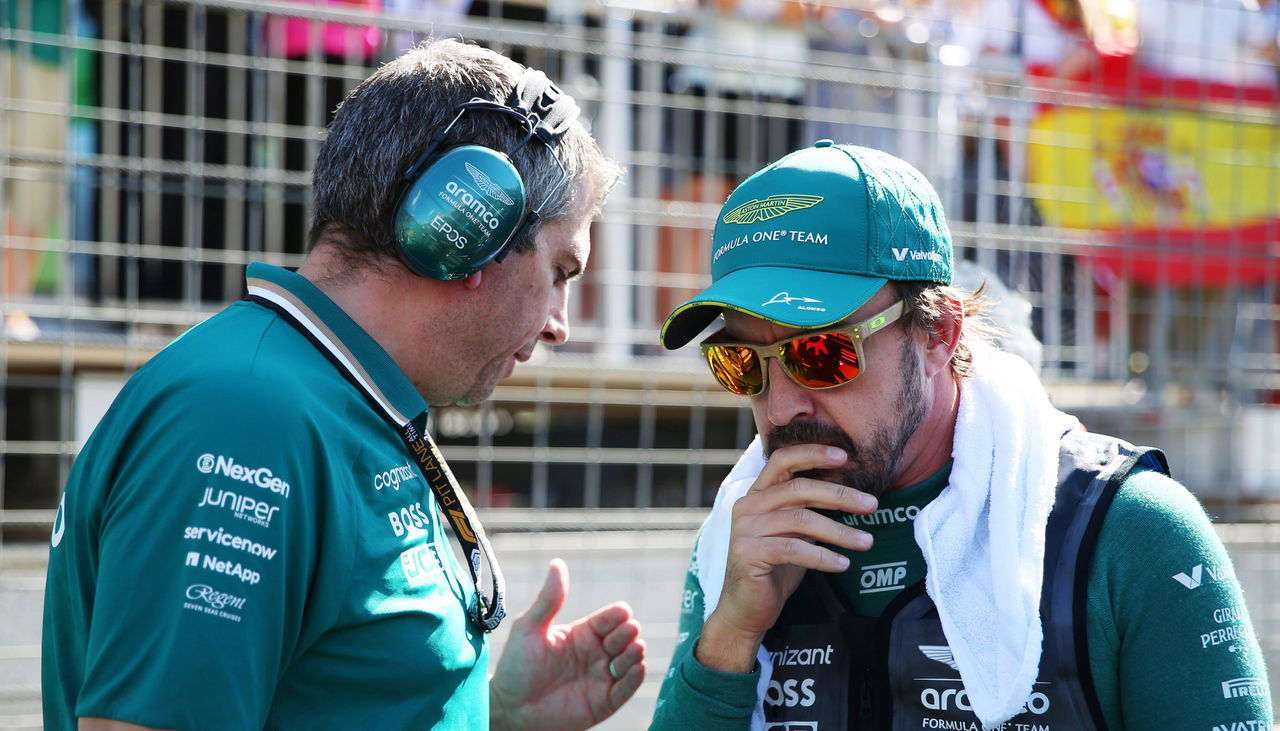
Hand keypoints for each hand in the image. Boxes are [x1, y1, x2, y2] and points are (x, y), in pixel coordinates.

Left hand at [490, 559, 644, 730]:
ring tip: (631, 650)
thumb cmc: (516, 667)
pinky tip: (637, 668)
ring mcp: (601, 678)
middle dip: (629, 633)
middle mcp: (595, 654)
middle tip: (627, 633)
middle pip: (624, 637)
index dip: (618, 615)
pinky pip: (626, 689)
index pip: (609, 619)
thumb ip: (548, 600)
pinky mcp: (604, 702)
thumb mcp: (529, 628)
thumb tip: (558, 563)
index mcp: (582, 633)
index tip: (622, 613)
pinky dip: (635, 678)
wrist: (510, 709)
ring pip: (630, 661)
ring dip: (634, 654)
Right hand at [696, 444, 876, 672]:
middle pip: (799, 489)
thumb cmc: (776, 567)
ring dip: (839, 532)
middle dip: (840, 495)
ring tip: (867, 542)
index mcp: (758, 493)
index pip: (783, 459)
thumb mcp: (795, 531)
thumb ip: (809, 509)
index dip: (813, 453)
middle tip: (872, 504)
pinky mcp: (749, 554)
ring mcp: (746, 529)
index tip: (846, 456)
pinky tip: (843, 564)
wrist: (748, 608)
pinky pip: (794, 549)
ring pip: (801, 520)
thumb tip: (850, 491)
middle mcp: (748, 505)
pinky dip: (823, 556)